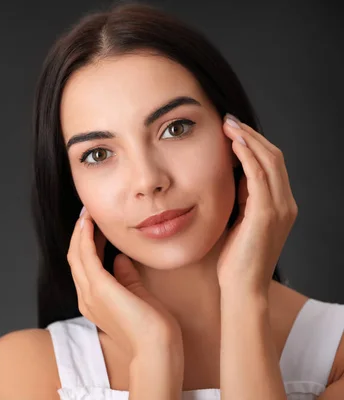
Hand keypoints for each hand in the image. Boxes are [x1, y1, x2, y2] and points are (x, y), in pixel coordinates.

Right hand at [67, 207, 183, 360]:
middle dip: (79, 234)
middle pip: (75, 258)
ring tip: (87, 213)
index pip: (84, 267)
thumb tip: (120, 259)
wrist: (156, 347)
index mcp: (93, 302)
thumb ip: (126, 277)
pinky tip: (88, 223)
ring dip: (80, 231)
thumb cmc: (152, 328)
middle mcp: (86, 297)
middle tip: (87, 213)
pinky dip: (85, 237)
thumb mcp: (136, 295)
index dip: (85, 245)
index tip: (93, 226)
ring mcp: (90, 293)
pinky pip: (86, 256)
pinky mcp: (99, 287)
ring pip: (76, 255)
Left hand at [217, 114, 297, 295]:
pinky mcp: (266, 215)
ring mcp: (279, 209)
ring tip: (228, 126)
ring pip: (269, 162)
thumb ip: (242, 199)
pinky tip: (234, 144)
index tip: (232, 130)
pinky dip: (247, 157)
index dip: (253, 143)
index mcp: (280, 206)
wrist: (242, 289)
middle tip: (228, 120)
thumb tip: (231, 174)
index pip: (271, 164)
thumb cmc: (236, 260)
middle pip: (274, 157)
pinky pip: (260, 177)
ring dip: (248, 140)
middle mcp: (285, 204)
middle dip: (250, 135)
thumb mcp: (239, 222)